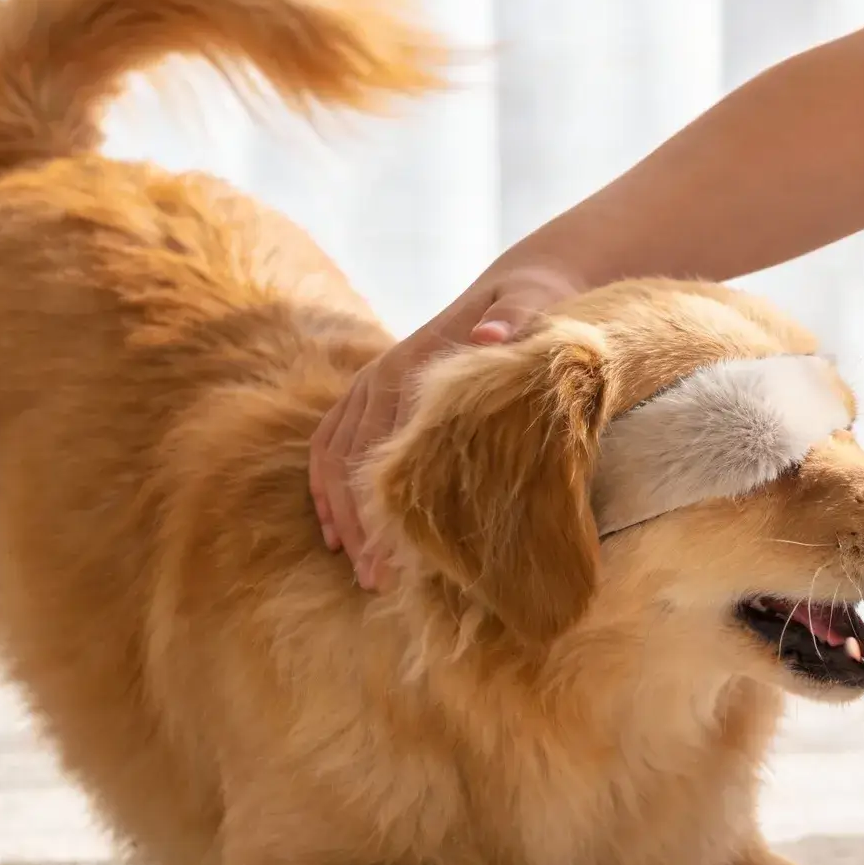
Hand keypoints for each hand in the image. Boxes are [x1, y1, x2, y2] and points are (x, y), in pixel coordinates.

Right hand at [309, 263, 583, 586]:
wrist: (524, 283)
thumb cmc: (537, 304)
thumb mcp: (535, 304)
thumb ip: (517, 320)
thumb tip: (491, 334)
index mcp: (416, 363)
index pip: (388, 446)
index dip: (385, 504)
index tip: (395, 556)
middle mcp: (384, 374)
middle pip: (354, 459)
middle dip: (361, 523)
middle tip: (377, 582)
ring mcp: (374, 383)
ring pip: (335, 455)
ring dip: (341, 514)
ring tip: (360, 572)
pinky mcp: (375, 392)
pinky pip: (332, 442)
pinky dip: (327, 488)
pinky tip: (337, 533)